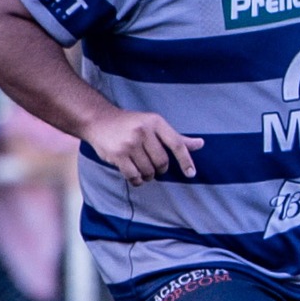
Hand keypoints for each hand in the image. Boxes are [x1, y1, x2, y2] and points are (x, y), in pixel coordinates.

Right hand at [84, 107, 202, 186]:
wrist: (98, 120)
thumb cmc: (131, 124)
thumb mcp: (154, 124)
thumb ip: (175, 137)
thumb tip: (201, 144)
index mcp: (156, 122)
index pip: (177, 144)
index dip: (186, 160)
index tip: (191, 174)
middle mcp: (143, 131)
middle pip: (162, 162)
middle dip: (160, 169)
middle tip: (154, 167)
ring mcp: (129, 143)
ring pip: (148, 171)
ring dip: (148, 176)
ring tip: (143, 170)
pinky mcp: (117, 154)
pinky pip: (134, 176)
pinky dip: (137, 180)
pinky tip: (135, 176)